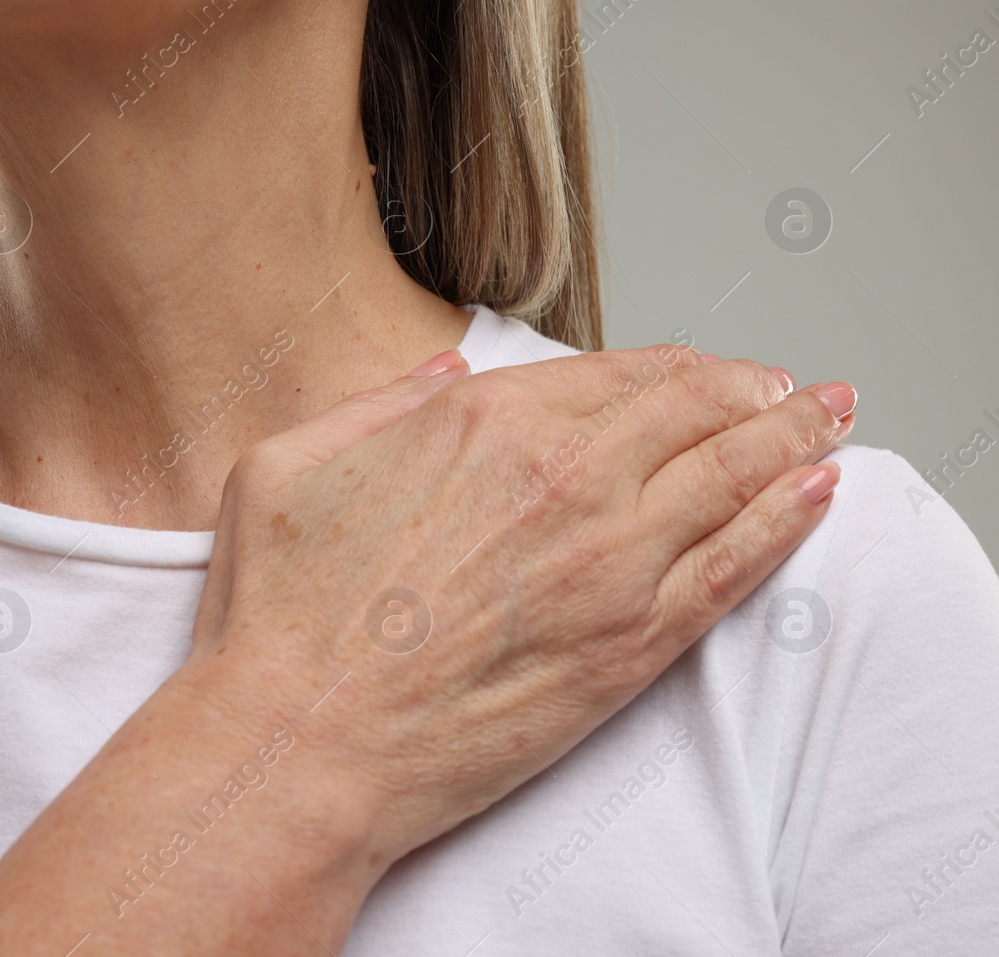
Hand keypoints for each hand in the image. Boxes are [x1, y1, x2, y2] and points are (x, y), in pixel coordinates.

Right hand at [188, 343, 852, 867]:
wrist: (299, 743)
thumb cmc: (279, 614)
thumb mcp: (283, 465)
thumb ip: (377, 405)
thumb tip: (443, 376)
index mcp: (484, 422)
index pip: (618, 372)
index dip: (677, 365)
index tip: (706, 370)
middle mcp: (563, 476)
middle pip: (694, 410)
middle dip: (754, 389)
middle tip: (792, 387)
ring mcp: (608, 562)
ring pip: (732, 475)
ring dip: (792, 437)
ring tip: (830, 420)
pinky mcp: (630, 646)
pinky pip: (735, 567)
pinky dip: (786, 521)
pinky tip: (815, 494)